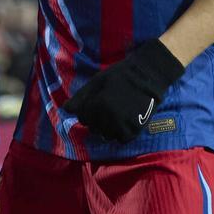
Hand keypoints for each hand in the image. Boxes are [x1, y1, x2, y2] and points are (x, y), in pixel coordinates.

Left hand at [63, 38, 184, 142]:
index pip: (83, 118)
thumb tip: (64, 109)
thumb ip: (80, 97)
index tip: (98, 101)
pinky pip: (122, 139)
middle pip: (94, 128)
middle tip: (109, 107)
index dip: (89, 110)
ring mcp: (122, 124)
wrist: (148, 74)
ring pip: (107, 135)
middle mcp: (108, 117)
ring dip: (109, 128)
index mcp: (97, 105)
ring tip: (117, 113)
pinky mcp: (135, 129)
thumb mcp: (97, 81)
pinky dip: (121, 133)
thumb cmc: (120, 75)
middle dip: (97, 120)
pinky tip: (125, 120)